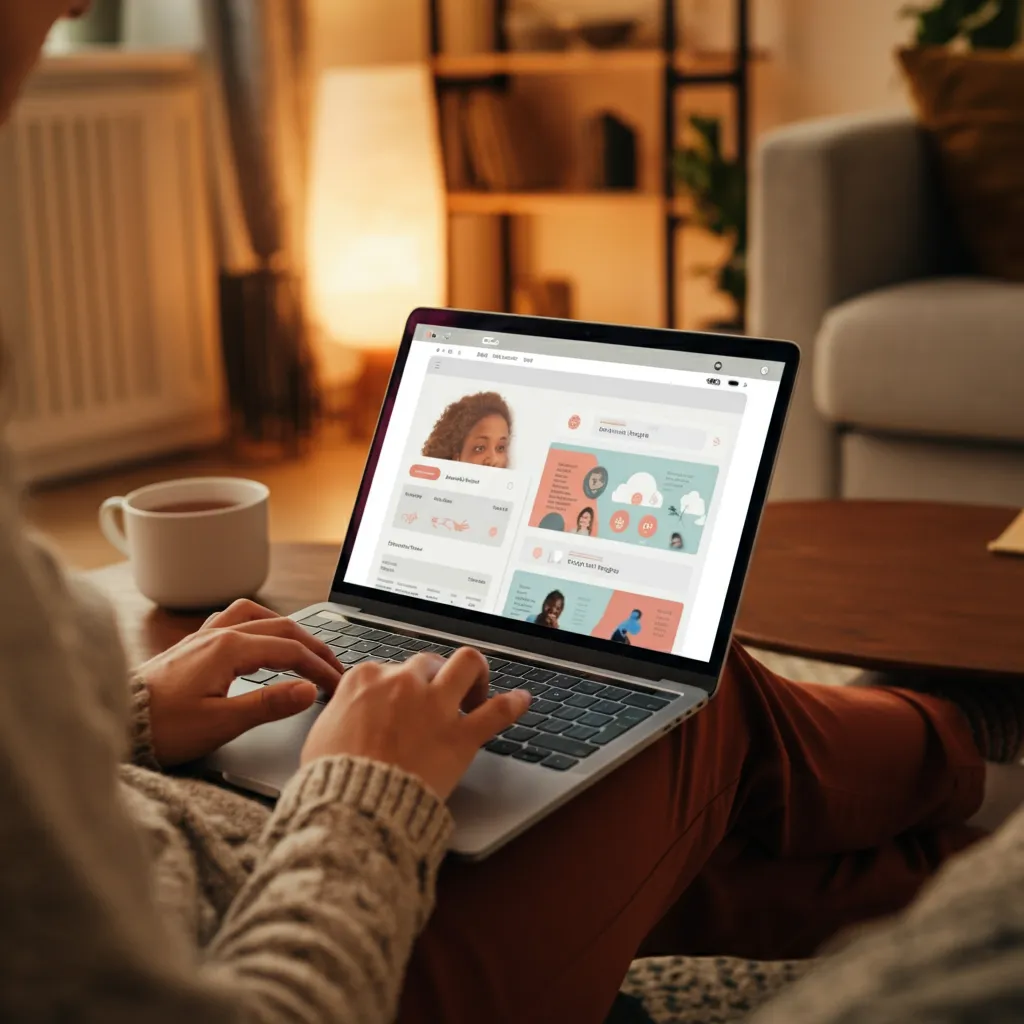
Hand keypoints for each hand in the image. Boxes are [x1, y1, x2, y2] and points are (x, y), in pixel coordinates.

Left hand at [138, 600, 343, 766]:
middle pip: (281, 628)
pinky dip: (259, 625)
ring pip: (257, 616)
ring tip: (304, 646)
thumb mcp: (221, 723)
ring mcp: (203, 637)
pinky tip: (258, 640)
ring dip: (287, 628)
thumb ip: (269, 704)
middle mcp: (218, 634)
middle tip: (334, 666)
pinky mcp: (191, 647)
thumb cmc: (163, 727)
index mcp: (229, 649)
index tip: (337, 685)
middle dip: (313, 646)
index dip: (320, 667)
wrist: (116, 725)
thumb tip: (308, 690)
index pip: (290, 651)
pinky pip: (234, 620)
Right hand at [301, 647, 530, 799]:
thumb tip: (348, 716)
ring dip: (475, 673)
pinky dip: (513, 704)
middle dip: (434, 677)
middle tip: (438, 698)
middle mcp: (403, 682)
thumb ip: (343, 713)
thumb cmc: (333, 778)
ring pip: (467, 664)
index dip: (399, 686)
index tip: (401, 700)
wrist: (353, 806)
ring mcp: (435, 705)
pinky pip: (497, 711)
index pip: (390, 668)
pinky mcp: (460, 735)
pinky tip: (523, 701)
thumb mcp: (322, 734)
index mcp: (366, 679)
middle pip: (428, 662)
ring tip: (477, 688)